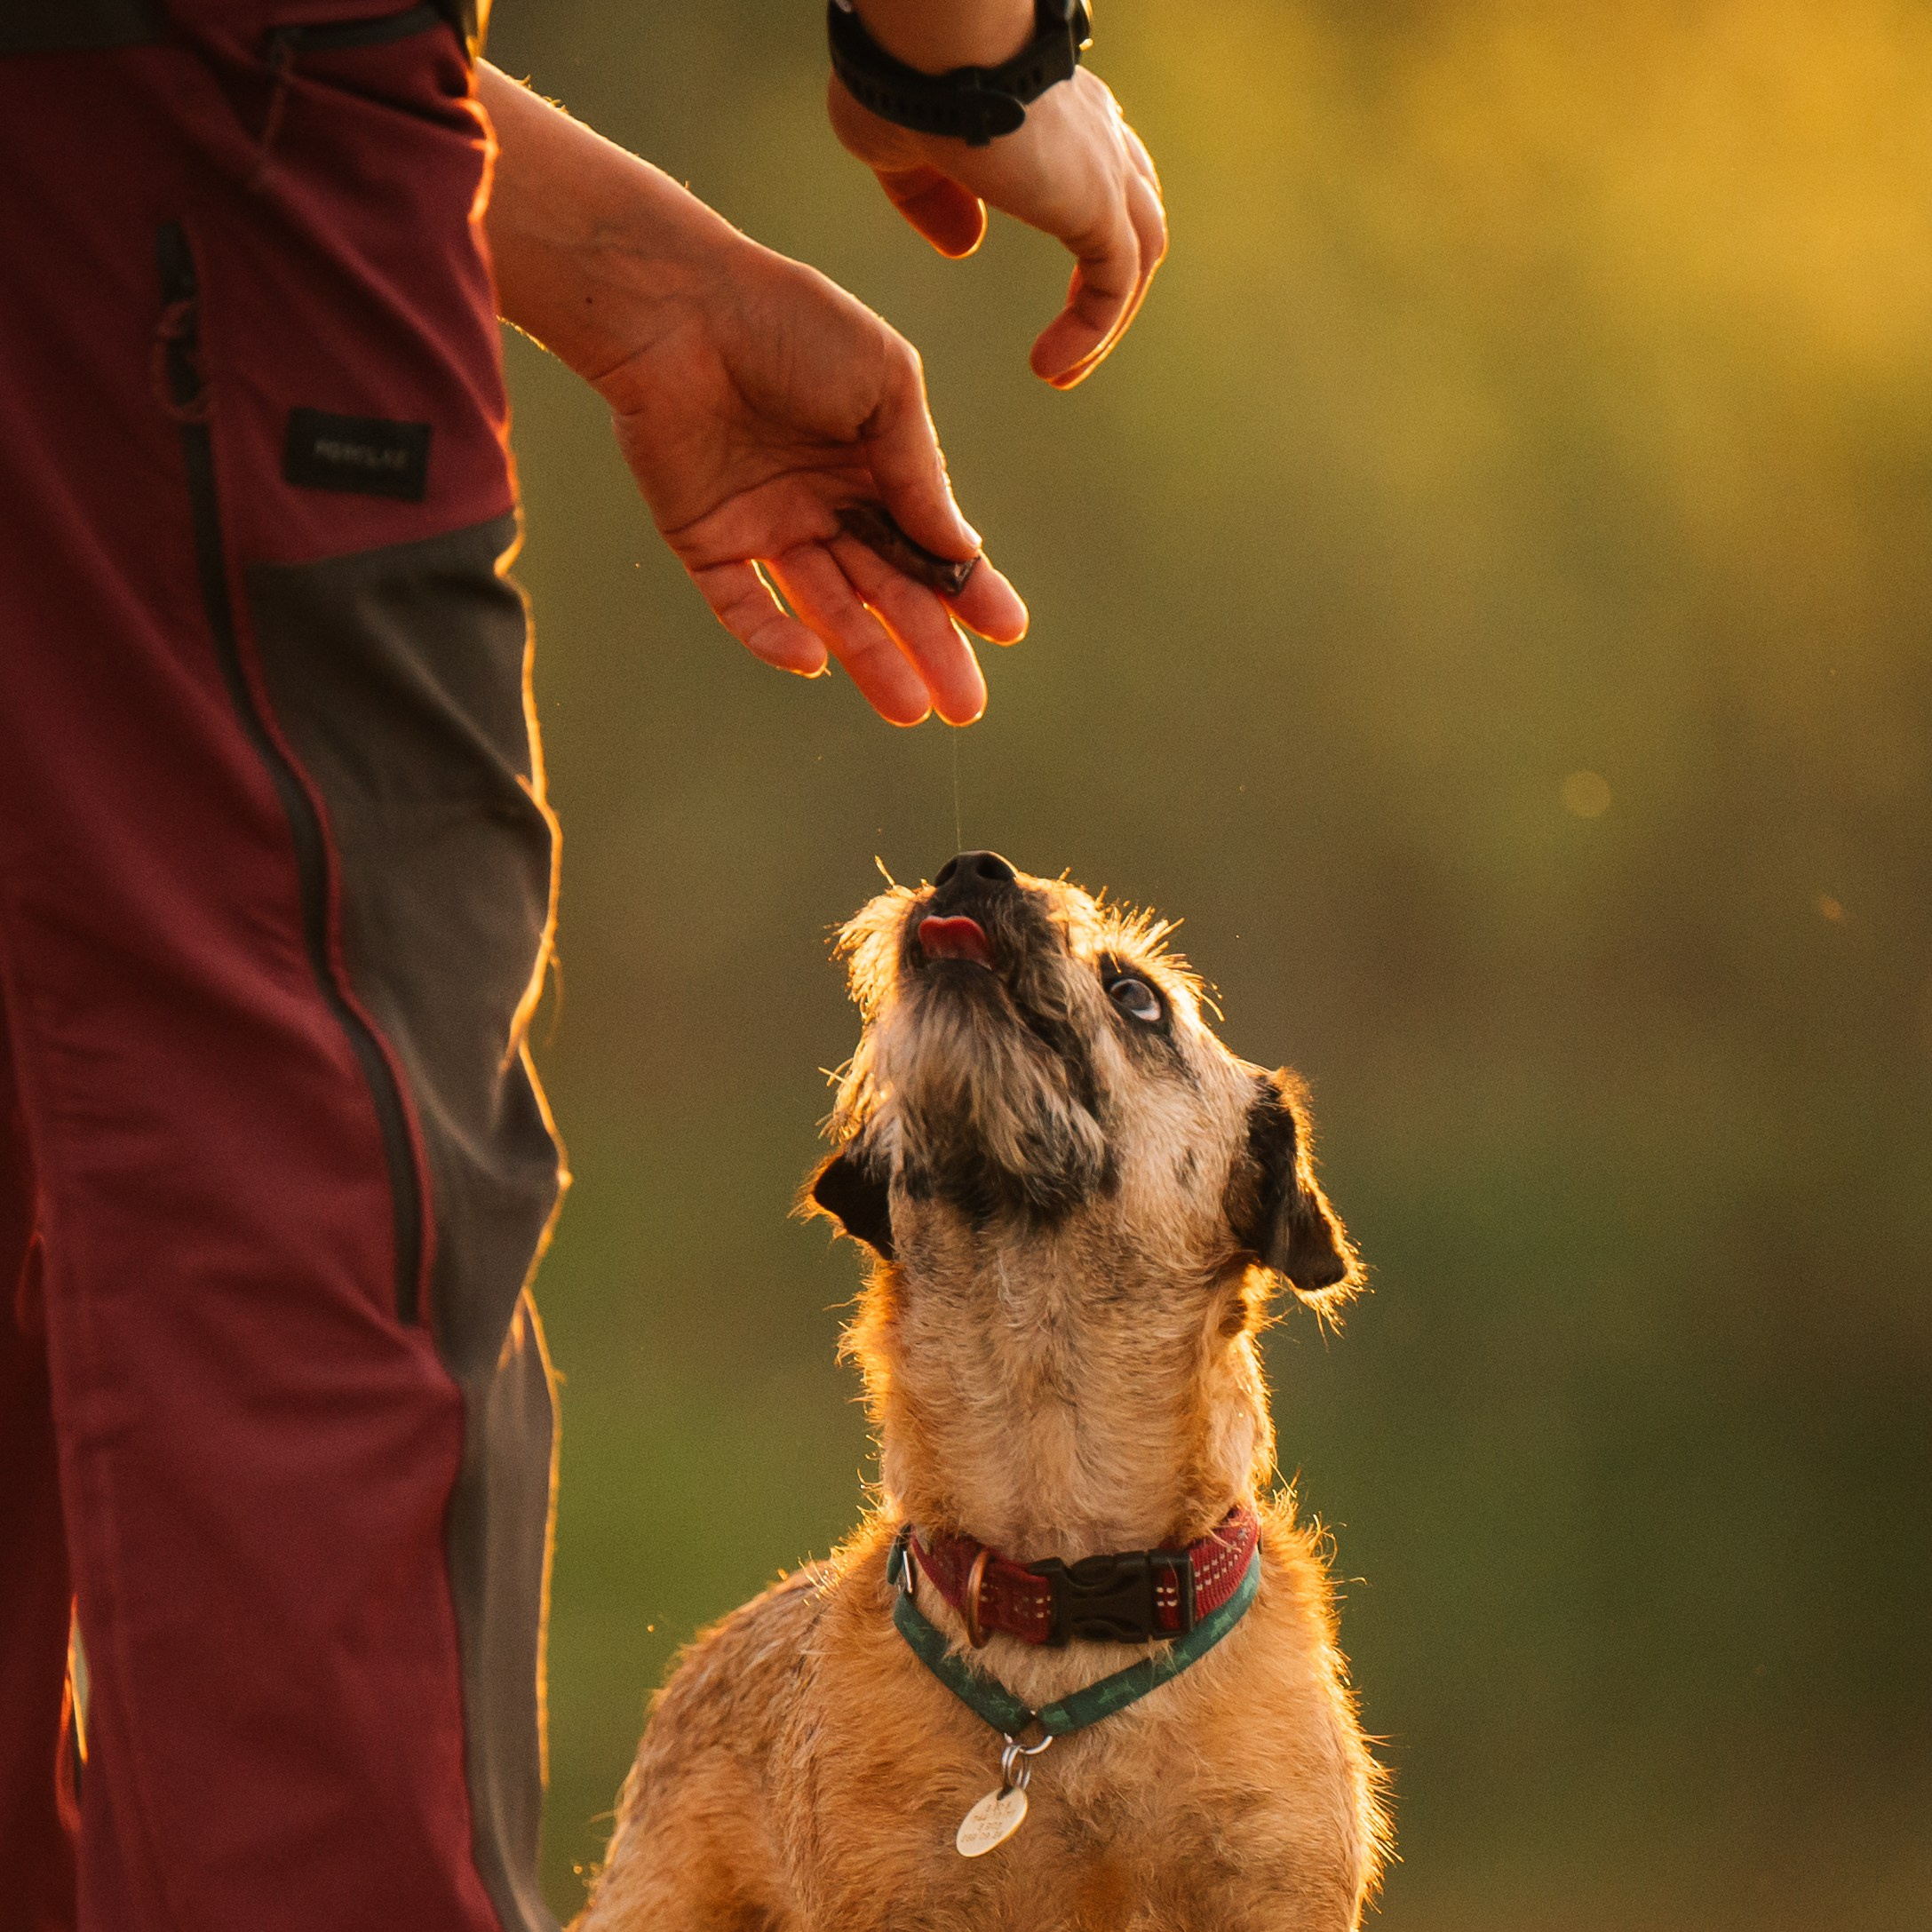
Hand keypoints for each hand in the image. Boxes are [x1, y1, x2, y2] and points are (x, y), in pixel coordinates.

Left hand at [478, 65, 1025, 725]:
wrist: (679, 305)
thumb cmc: (788, 323)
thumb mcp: (882, 385)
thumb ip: (917, 470)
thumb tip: (963, 551)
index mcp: (874, 464)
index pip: (930, 544)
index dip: (969, 590)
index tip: (1006, 631)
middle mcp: (825, 504)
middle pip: (885, 590)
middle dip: (929, 647)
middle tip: (966, 705)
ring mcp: (767, 526)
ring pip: (826, 608)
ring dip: (866, 657)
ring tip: (910, 708)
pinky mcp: (707, 541)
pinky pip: (744, 603)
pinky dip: (775, 634)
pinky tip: (815, 660)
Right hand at [828, 65, 1166, 387]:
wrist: (927, 37)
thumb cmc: (901, 74)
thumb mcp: (899, 149)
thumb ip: (931, 198)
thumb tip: (963, 244)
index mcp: (1057, 111)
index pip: (1097, 173)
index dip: (1085, 232)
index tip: (1051, 283)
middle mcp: (1094, 131)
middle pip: (1134, 215)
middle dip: (1108, 286)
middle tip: (1071, 346)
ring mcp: (1103, 164)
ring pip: (1138, 254)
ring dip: (1106, 322)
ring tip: (1062, 372)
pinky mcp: (1097, 202)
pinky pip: (1113, 285)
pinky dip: (1090, 332)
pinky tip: (1051, 368)